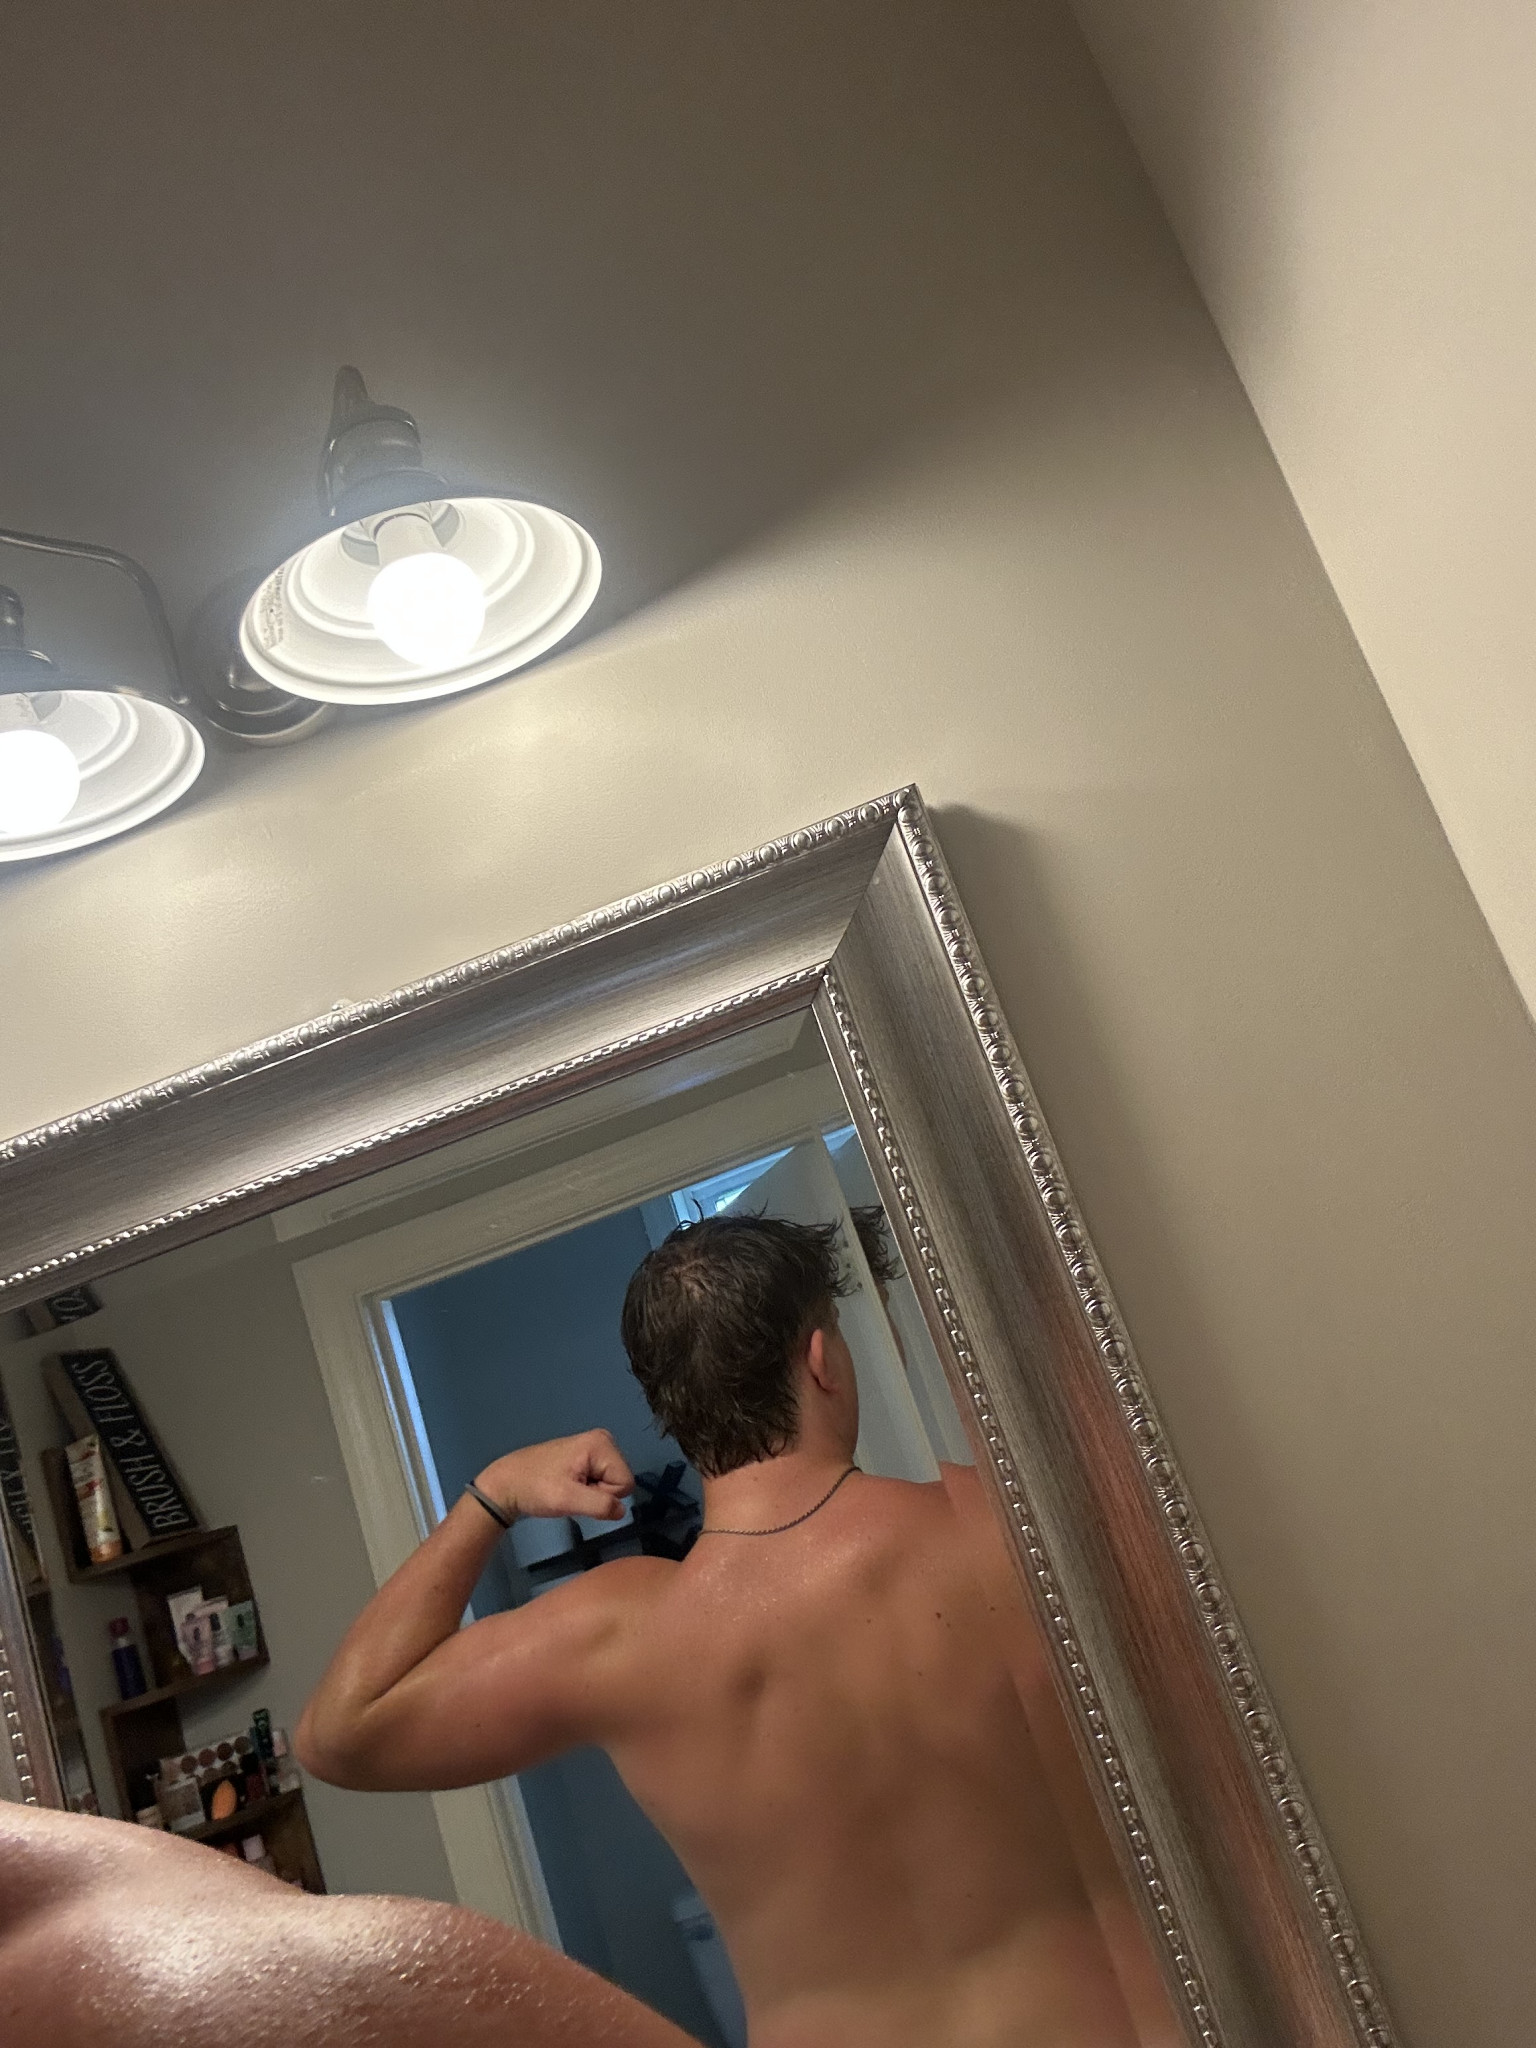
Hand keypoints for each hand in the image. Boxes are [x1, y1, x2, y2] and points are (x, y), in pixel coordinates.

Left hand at [474, 1430, 633, 1523]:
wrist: (508, 1483)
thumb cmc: (535, 1489)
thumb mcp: (567, 1500)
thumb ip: (600, 1505)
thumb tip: (621, 1511)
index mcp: (601, 1444)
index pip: (625, 1483)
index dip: (604, 1496)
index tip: (578, 1492)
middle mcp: (603, 1440)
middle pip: (620, 1481)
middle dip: (599, 1494)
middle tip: (572, 1492)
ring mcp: (595, 1446)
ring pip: (612, 1483)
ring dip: (592, 1493)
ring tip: (568, 1488)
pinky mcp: (587, 1455)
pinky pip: (601, 1480)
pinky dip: (587, 1488)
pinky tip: (569, 1485)